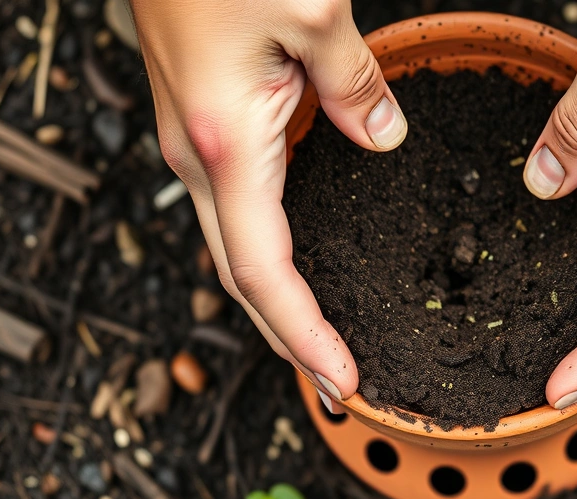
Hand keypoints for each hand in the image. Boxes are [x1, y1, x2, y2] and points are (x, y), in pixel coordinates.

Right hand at [130, 0, 407, 409]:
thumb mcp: (312, 12)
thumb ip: (355, 84)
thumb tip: (381, 136)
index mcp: (226, 144)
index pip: (265, 272)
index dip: (304, 335)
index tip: (345, 379)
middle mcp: (201, 157)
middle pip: (243, 277)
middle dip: (291, 338)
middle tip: (341, 383)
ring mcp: (196, 143)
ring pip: (237, 247)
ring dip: (279, 302)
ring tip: (325, 340)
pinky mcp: (204, 124)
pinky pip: (238, 210)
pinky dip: (271, 253)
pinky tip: (302, 263)